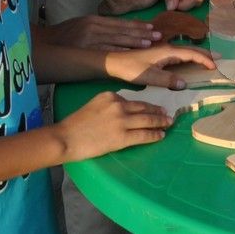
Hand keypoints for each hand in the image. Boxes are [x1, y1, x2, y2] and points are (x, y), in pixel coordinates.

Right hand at [42, 14, 163, 51]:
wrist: (43, 44)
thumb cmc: (64, 36)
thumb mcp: (82, 25)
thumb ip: (100, 27)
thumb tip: (121, 31)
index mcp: (94, 20)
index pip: (121, 23)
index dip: (137, 25)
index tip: (152, 27)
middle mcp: (93, 27)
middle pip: (122, 30)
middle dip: (141, 33)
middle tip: (158, 36)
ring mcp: (89, 39)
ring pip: (116, 40)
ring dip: (134, 42)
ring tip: (149, 44)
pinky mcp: (85, 50)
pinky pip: (105, 51)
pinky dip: (120, 52)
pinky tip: (131, 54)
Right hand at [57, 91, 171, 162]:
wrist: (65, 137)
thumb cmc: (76, 124)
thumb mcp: (94, 105)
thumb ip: (110, 105)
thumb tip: (125, 111)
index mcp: (111, 96)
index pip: (135, 101)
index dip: (147, 105)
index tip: (155, 108)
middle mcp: (118, 105)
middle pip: (144, 108)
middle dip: (158, 112)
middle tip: (168, 114)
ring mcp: (121, 121)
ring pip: (148, 120)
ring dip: (160, 122)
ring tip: (169, 123)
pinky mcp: (121, 137)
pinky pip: (143, 135)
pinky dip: (154, 135)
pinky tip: (161, 135)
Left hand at [104, 43, 214, 86]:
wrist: (114, 61)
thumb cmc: (131, 69)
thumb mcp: (150, 77)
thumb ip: (168, 80)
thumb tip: (185, 83)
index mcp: (168, 52)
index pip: (192, 54)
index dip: (204, 59)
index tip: (215, 65)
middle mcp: (167, 48)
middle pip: (191, 49)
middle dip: (206, 53)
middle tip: (220, 58)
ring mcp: (162, 50)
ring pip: (185, 50)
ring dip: (198, 54)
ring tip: (208, 58)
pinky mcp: (158, 54)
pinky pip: (179, 53)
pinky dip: (189, 56)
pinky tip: (188, 60)